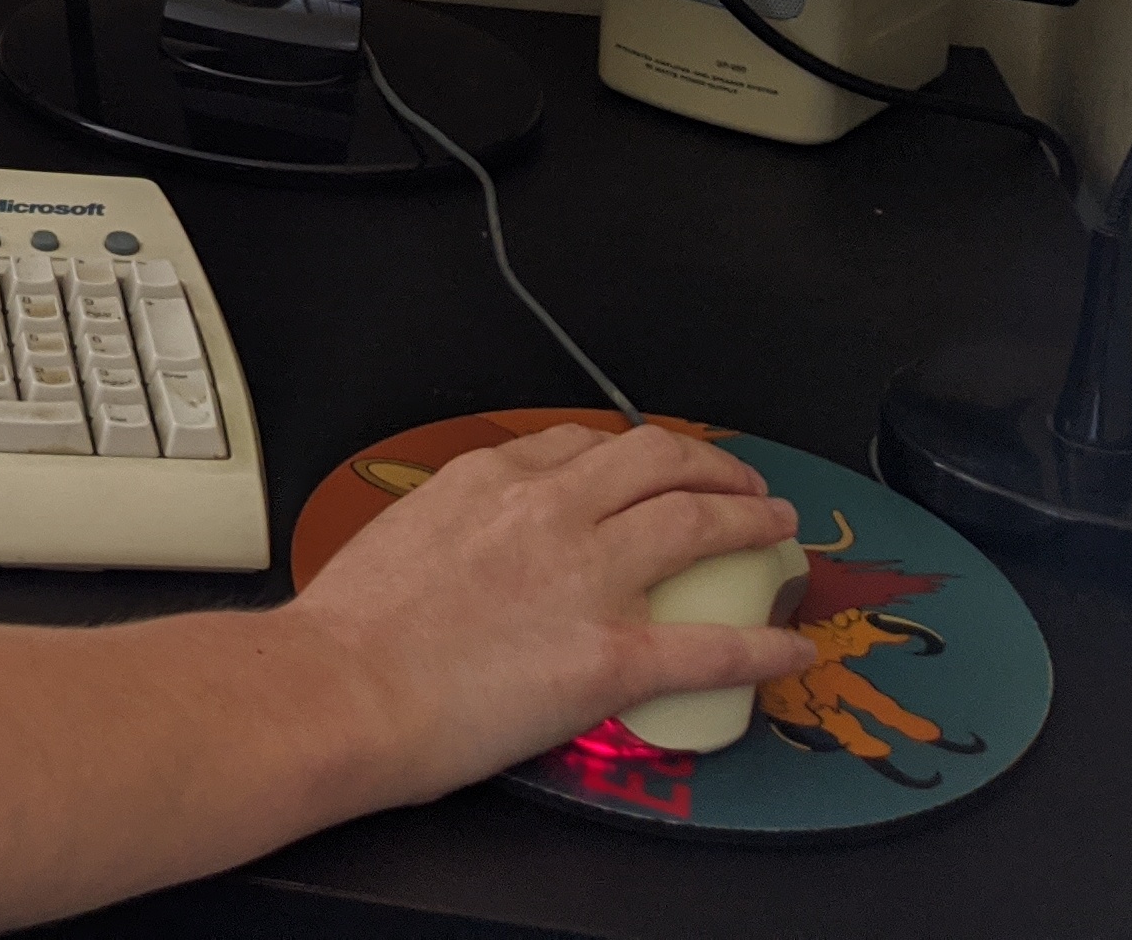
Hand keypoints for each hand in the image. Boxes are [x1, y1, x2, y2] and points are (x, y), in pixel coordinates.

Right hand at [280, 420, 810, 802]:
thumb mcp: (405, 532)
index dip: (635, 452)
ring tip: (776, 531)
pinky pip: (711, 647)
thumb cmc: (352, 628)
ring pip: (698, 525)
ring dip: (752, 522)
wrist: (342, 686)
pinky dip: (762, 645)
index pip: (584, 444)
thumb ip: (458, 522)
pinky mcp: (612, 658)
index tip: (651, 466)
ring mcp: (588, 580)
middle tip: (739, 486)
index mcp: (492, 480)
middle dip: (712, 467)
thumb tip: (479, 544)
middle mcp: (550, 512)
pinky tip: (789, 647)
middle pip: (659, 463)